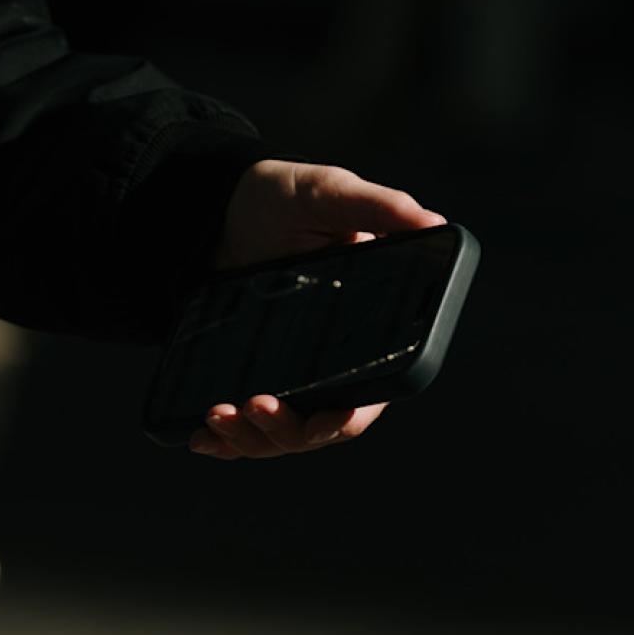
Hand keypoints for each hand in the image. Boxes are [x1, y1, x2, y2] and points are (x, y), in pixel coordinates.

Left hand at [190, 158, 446, 461]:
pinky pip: (244, 426)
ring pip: (280, 435)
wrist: (223, 203)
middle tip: (251, 405)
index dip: (346, 417)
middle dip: (287, 431)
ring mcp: (288, 372)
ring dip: (250, 439)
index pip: (367, 396)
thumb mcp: (329, 192)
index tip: (324, 420)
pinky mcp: (250, 374)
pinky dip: (224, 442)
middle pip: (319, 427)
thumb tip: (434, 222)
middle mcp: (330, 362)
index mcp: (365, 331)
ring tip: (215, 416)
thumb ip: (378, 205)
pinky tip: (199, 439)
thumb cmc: (287, 196)